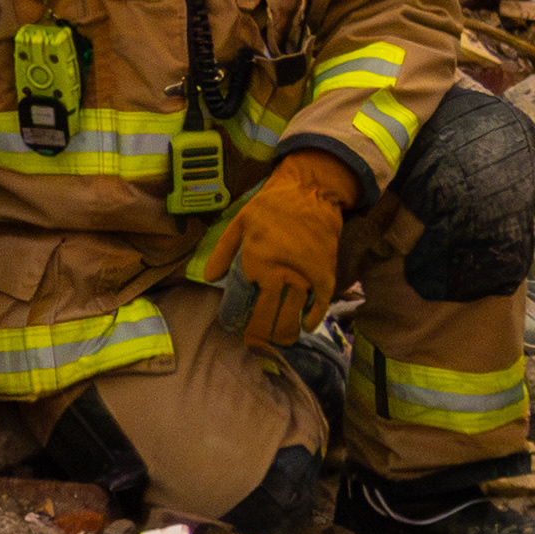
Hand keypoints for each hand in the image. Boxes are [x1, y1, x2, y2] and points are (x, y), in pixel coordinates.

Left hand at [220, 149, 356, 349]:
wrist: (311, 192)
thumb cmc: (271, 206)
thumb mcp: (239, 222)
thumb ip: (223, 251)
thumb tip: (210, 279)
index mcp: (254, 260)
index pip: (242, 300)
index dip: (236, 317)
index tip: (233, 327)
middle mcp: (278, 272)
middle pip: (266, 313)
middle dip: (259, 331)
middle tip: (255, 341)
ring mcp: (303, 275)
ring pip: (292, 312)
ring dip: (285, 330)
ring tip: (280, 342)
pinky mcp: (324, 274)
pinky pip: (320, 302)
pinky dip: (314, 317)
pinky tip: (307, 327)